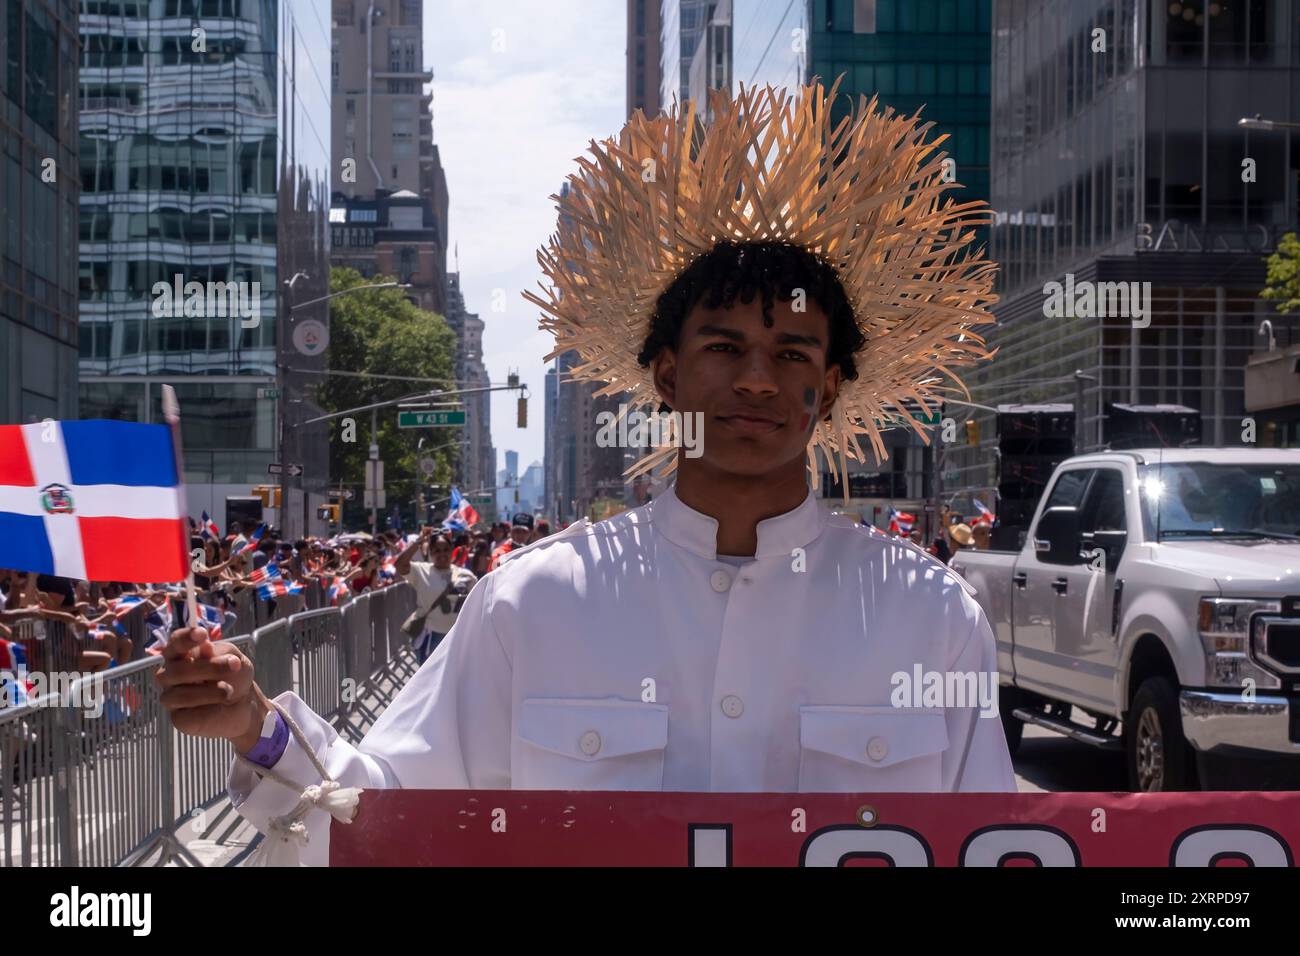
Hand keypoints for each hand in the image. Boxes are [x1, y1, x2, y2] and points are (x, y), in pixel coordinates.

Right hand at [155, 627, 266, 750]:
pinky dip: (208, 708)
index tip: (203, 634)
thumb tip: (205, 648)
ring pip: (180, 695)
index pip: (175, 643)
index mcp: (180, 655)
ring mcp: (171, 697)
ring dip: (210, 690)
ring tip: (229, 691)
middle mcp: (170, 675)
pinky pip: (187, 714)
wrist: (245, 704)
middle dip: (209, 667)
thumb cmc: (234, 676)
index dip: (186, 638)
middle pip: (178, 670)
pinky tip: (220, 705)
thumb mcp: (234, 658)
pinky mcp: (178, 719)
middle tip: (234, 665)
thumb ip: (219, 653)